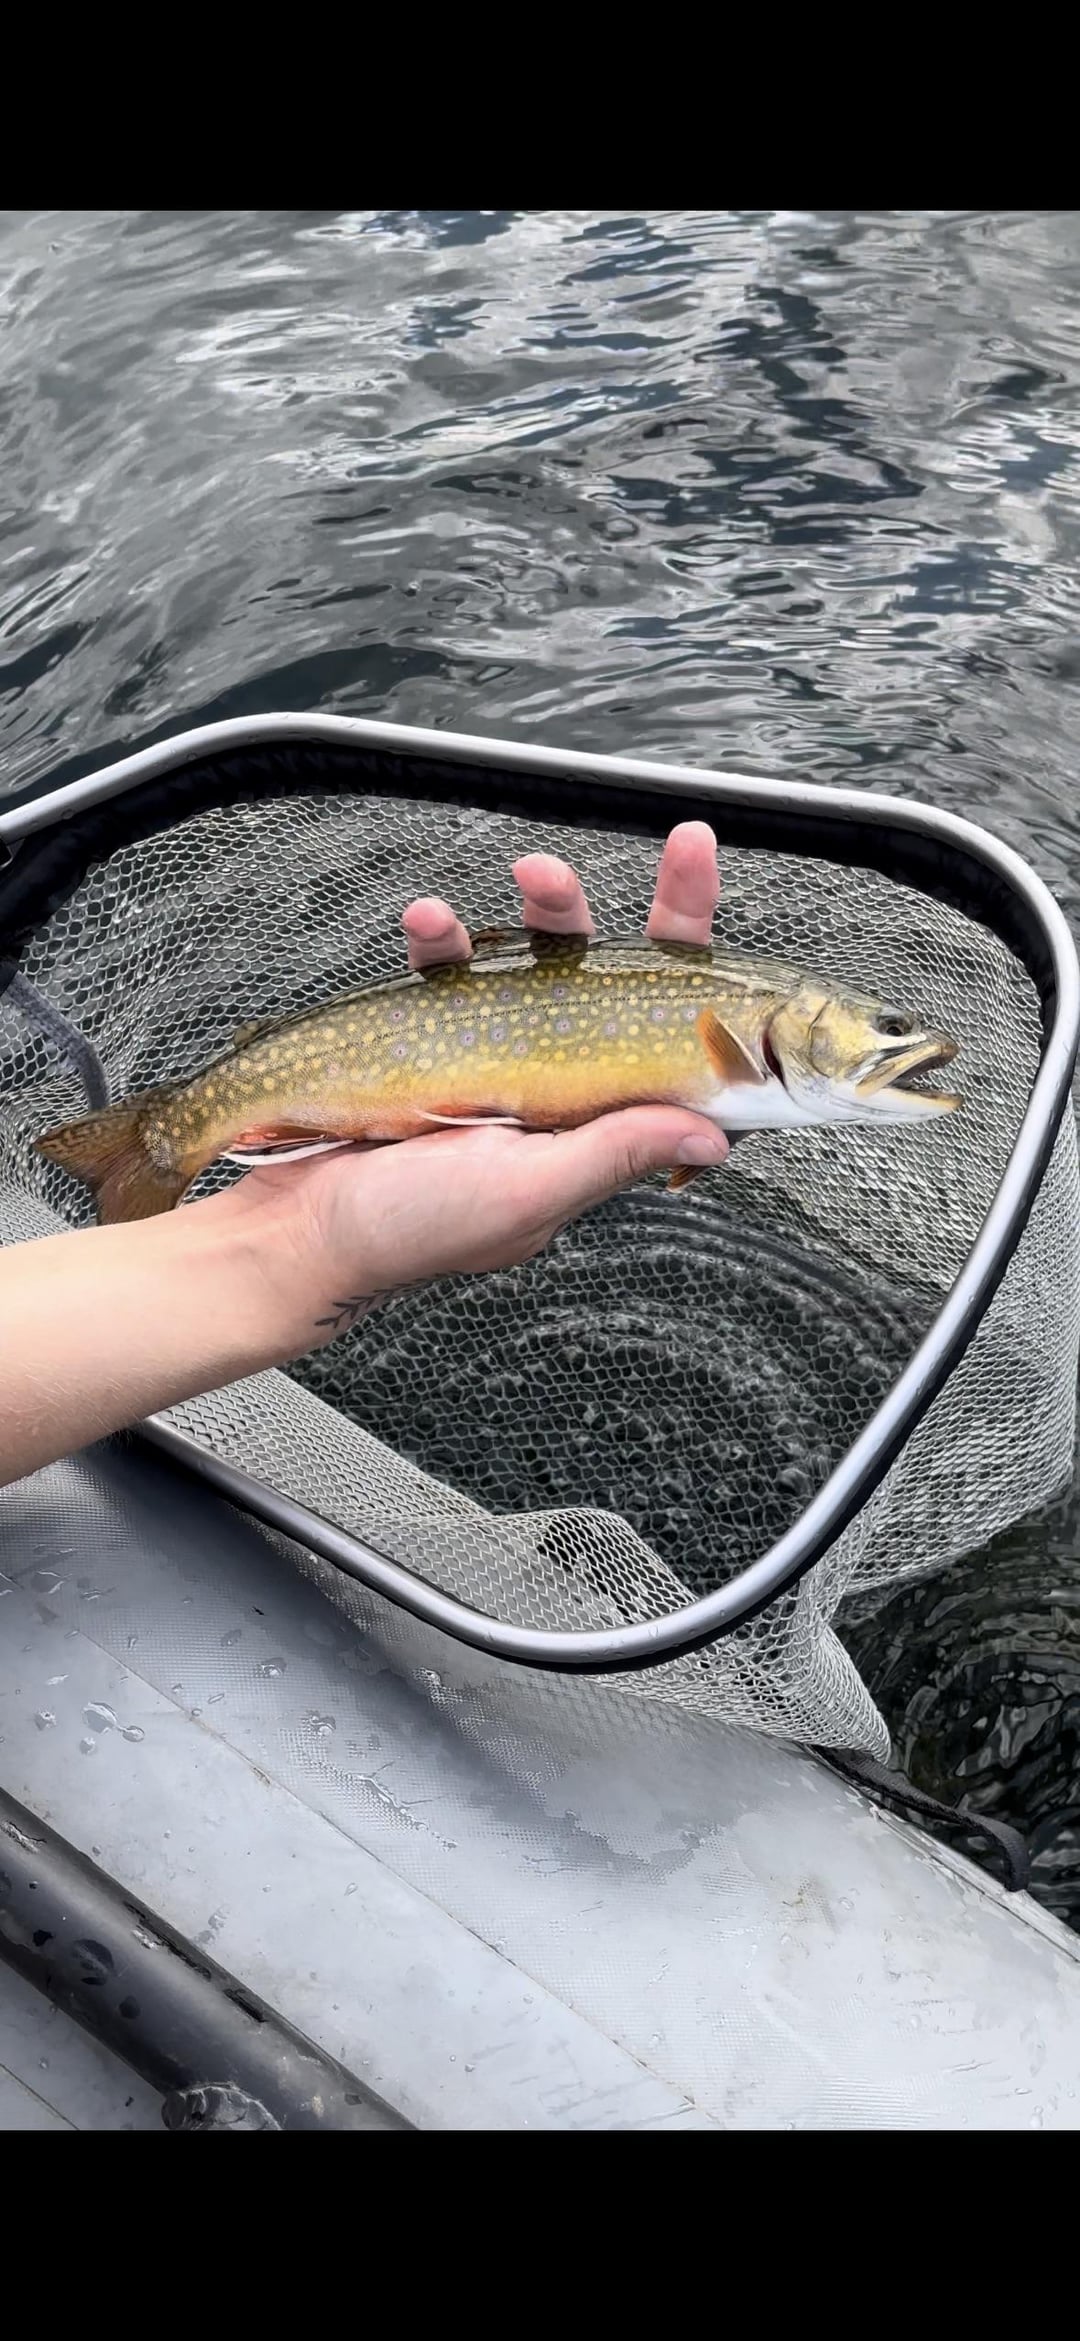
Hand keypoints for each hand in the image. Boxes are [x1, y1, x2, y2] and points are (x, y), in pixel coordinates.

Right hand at [238, 822, 728, 1334]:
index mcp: (599, 1129)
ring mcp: (501, 1058)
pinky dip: (442, 937)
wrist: (295, 1230)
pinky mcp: (439, 1038)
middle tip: (683, 845)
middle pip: (627, 982)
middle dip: (663, 912)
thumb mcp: (527, 1191)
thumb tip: (714, 1133)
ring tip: (532, 872)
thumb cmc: (411, 1230)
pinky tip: (427, 922)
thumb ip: (613, 1153)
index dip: (713, 984)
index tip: (735, 922)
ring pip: (545, 960)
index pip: (680, 1048)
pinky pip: (454, 970)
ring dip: (546, 906)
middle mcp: (562, 1087)